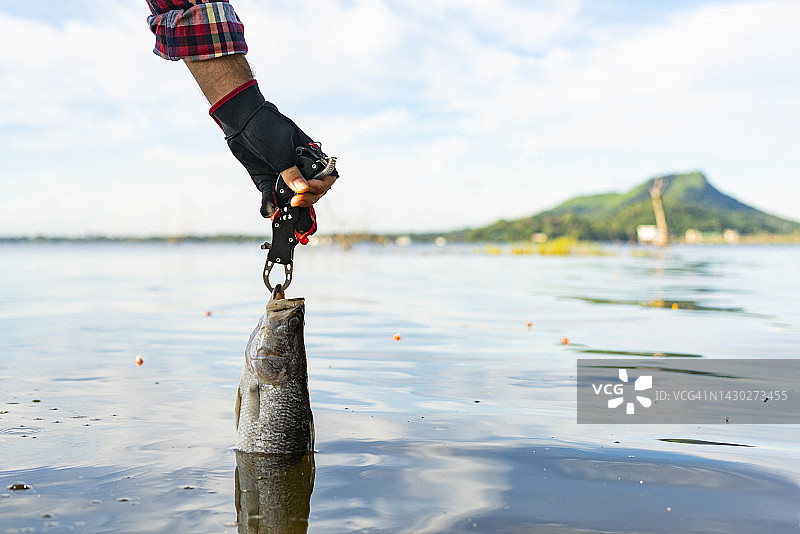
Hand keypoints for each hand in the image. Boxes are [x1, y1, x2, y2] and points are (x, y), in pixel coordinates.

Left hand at [210, 81, 332, 216]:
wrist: (241, 121)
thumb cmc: (267, 127)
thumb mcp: (282, 149)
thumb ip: (291, 170)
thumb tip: (303, 189)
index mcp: (310, 157)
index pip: (326, 177)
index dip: (321, 186)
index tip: (309, 188)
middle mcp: (300, 168)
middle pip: (312, 191)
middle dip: (308, 198)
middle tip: (296, 200)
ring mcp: (284, 176)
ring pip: (294, 197)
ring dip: (291, 205)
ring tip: (285, 207)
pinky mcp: (267, 181)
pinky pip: (271, 196)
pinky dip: (270, 205)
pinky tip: (268, 211)